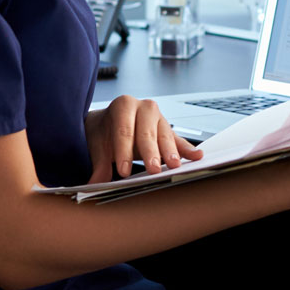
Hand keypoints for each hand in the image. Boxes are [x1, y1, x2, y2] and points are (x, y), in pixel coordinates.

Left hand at [84, 96, 202, 183]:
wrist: (109, 123)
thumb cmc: (104, 132)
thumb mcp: (97, 145)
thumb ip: (98, 164)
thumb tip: (93, 183)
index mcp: (123, 105)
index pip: (124, 130)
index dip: (124, 151)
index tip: (123, 171)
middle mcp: (144, 107)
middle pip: (147, 132)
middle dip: (150, 152)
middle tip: (153, 169)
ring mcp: (159, 118)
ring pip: (164, 136)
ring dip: (170, 152)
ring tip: (174, 166)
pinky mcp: (168, 130)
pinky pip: (179, 140)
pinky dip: (187, 149)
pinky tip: (196, 156)